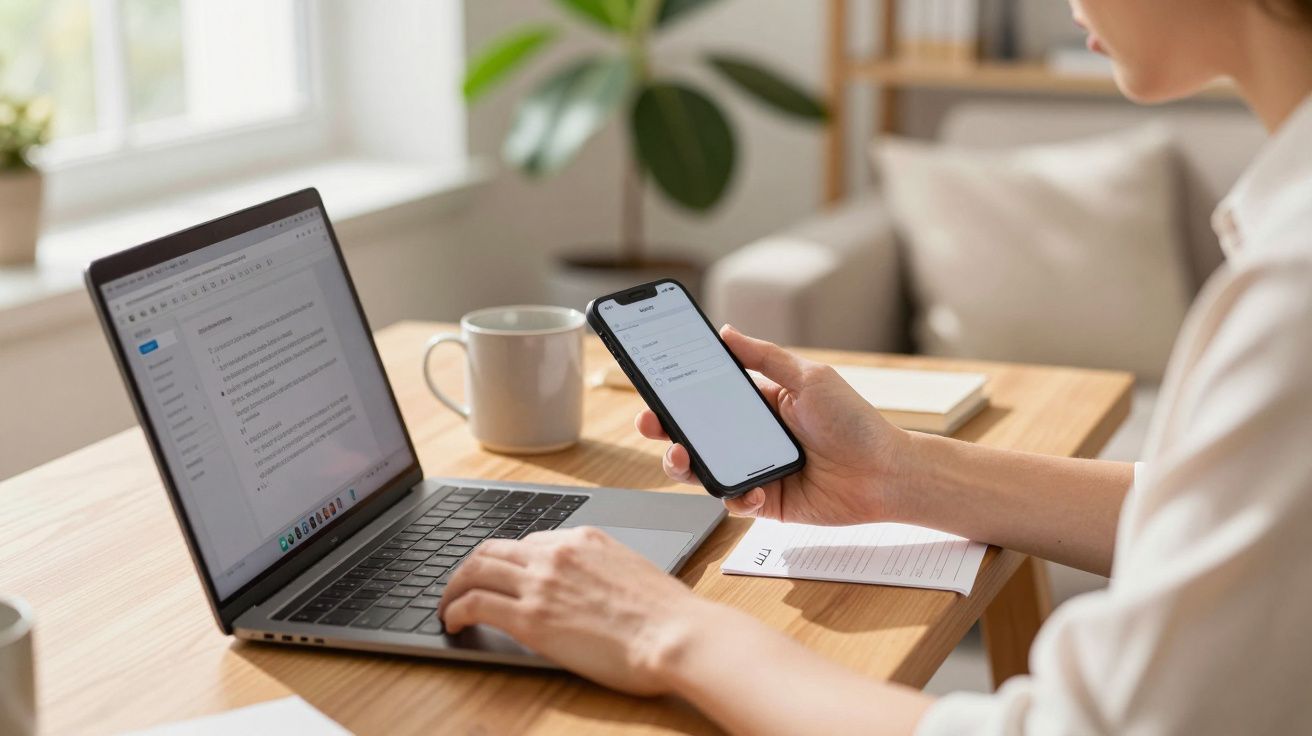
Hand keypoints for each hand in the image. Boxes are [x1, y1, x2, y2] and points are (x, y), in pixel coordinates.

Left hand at [439, 526, 711, 695]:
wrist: (676, 634)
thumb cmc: (667, 615)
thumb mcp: (632, 572)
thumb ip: (599, 571)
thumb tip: (586, 588)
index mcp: (584, 539)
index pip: (529, 542)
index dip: (509, 562)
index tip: (501, 577)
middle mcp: (557, 552)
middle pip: (492, 549)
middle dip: (470, 567)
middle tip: (460, 586)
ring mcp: (541, 582)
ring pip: (475, 570)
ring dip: (453, 587)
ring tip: (447, 605)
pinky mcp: (531, 617)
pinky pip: (475, 603)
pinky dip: (455, 609)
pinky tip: (453, 622)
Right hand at [636, 325, 911, 525]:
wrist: (887, 474)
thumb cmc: (856, 422)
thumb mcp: (810, 379)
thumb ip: (765, 357)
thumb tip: (726, 332)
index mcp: (757, 404)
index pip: (705, 397)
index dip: (675, 394)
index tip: (651, 387)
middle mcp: (750, 438)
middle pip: (693, 435)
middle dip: (664, 430)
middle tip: (650, 423)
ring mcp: (755, 471)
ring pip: (703, 471)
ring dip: (685, 465)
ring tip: (682, 456)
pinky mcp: (765, 503)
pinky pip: (735, 502)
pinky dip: (736, 497)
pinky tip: (752, 491)